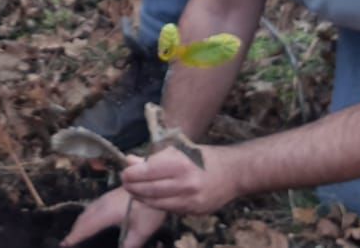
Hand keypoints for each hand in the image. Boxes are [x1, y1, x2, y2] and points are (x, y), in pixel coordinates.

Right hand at [61, 185, 166, 247]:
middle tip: (68, 242)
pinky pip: (93, 206)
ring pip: (88, 210)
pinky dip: (87, 215)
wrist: (157, 183)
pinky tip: (91, 218)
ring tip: (76, 232)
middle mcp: (103, 204)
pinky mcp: (112, 194)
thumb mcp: (141, 231)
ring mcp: (107, 197)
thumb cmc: (149, 209)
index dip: (74, 237)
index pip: (86, 227)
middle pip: (84, 218)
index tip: (64, 244)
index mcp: (106, 214)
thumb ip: (129, 245)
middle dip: (75, 230)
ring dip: (80, 222)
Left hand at [122, 144, 237, 214]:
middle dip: (132, 187)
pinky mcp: (195, 211)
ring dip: (141, 197)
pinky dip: (156, 203)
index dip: (131, 173)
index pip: (147, 172)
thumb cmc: (205, 157)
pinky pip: (169, 209)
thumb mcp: (180, 149)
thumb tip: (130, 161)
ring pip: (156, 203)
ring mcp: (191, 200)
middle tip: (125, 182)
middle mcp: (185, 184)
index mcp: (181, 164)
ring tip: (134, 190)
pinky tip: (150, 197)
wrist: (234, 172)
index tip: (124, 172)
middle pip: (148, 190)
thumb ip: (155, 157)